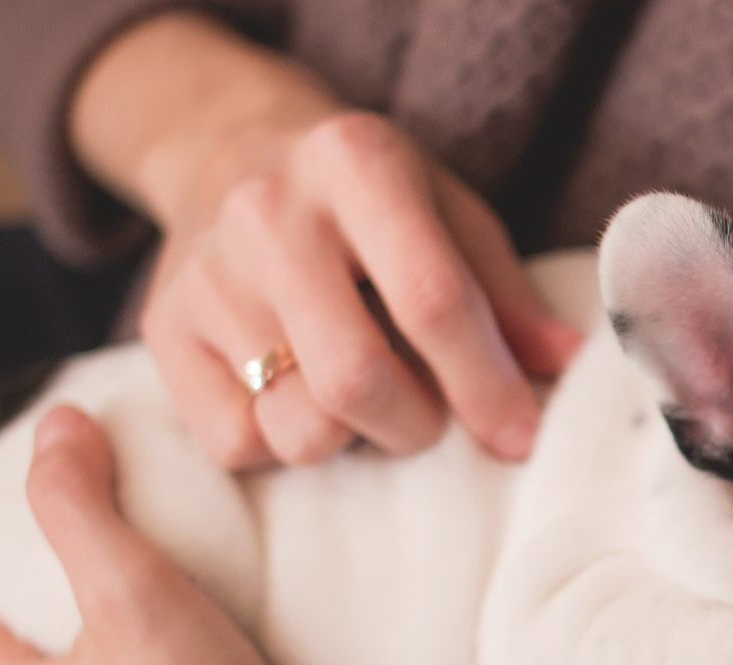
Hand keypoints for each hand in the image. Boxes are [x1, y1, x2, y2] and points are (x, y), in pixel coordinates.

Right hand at [72, 13, 579, 468]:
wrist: (227, 151)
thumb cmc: (365, 198)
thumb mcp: (448, 213)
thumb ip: (505, 295)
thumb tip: (570, 368)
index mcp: (357, 165)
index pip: (431, 300)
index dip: (485, 384)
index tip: (520, 436)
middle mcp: (269, 214)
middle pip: (356, 380)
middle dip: (416, 425)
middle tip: (429, 416)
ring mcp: (205, 276)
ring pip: (297, 427)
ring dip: (351, 439)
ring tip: (360, 398)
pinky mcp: (162, 332)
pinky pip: (236, 444)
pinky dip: (282, 443)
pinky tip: (296, 396)